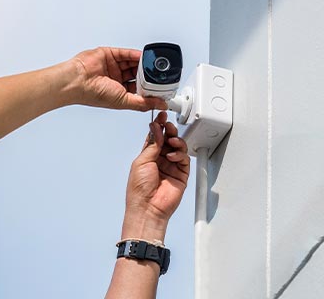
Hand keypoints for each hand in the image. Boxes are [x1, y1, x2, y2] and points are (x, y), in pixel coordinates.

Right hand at [71, 47, 166, 110]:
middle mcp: (117, 79)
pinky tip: (143, 56)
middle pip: (137, 74)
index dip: (150, 88)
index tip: (161, 87)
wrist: (78, 81)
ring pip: (132, 63)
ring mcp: (113, 67)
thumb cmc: (94, 94)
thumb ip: (144, 103)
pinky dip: (135, 54)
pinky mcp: (109, 55)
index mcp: (120, 92)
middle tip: (159, 73)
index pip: (139, 89)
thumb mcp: (124, 101)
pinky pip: (125, 53)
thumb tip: (160, 105)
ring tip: (153, 64)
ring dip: (143, 63)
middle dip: (148, 74)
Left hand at [122, 111, 189, 240]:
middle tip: (168, 125)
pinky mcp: (181, 174)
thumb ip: (152, 144)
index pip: (156, 136)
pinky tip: (173, 156)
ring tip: (172, 141)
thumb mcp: (142, 161)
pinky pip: (184, 159)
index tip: (161, 115)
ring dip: (176, 140)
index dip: (159, 126)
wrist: (147, 207)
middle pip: (168, 139)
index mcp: (148, 156)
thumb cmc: (139, 189)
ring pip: (178, 147)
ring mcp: (171, 166)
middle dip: (169, 130)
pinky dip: (180, 154)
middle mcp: (160, 160)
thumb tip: (156, 128)